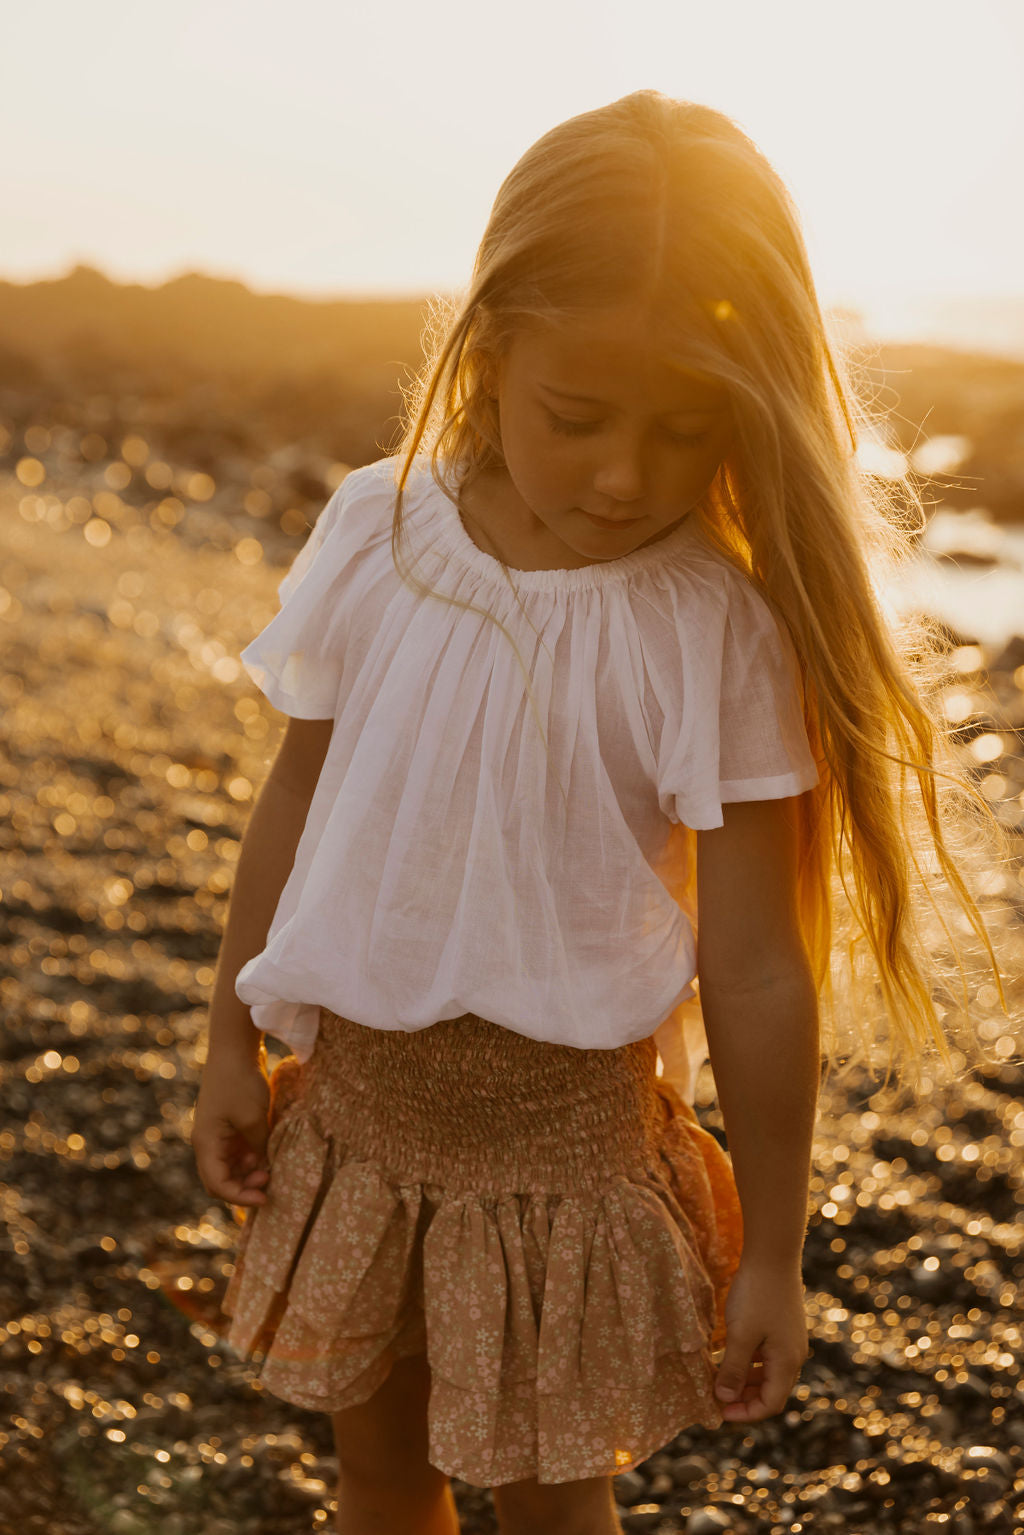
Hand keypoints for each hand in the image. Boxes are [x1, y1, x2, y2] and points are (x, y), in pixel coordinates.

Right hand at [191, 1052, 270, 1206]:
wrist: (234, 1049)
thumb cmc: (241, 1083)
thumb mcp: (254, 1119)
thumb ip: (258, 1148)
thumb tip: (264, 1167)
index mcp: (206, 1144)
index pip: (218, 1185)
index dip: (240, 1197)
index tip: (265, 1197)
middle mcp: (207, 1142)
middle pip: (220, 1180)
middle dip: (244, 1187)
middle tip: (269, 1180)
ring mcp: (217, 1134)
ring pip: (229, 1167)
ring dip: (248, 1172)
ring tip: (270, 1166)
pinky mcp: (228, 1125)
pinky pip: (236, 1152)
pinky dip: (251, 1158)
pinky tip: (267, 1154)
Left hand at [713, 1257, 808, 1421]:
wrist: (773, 1254)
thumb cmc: (756, 1295)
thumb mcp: (740, 1334)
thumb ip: (733, 1369)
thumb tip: (725, 1400)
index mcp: (787, 1362)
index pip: (770, 1404)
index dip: (745, 1413)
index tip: (720, 1411)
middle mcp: (793, 1355)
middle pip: (770, 1390)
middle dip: (743, 1398)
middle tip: (716, 1397)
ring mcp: (789, 1340)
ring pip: (767, 1372)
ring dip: (744, 1379)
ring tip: (718, 1378)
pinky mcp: (782, 1326)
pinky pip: (766, 1354)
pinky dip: (748, 1360)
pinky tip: (727, 1354)